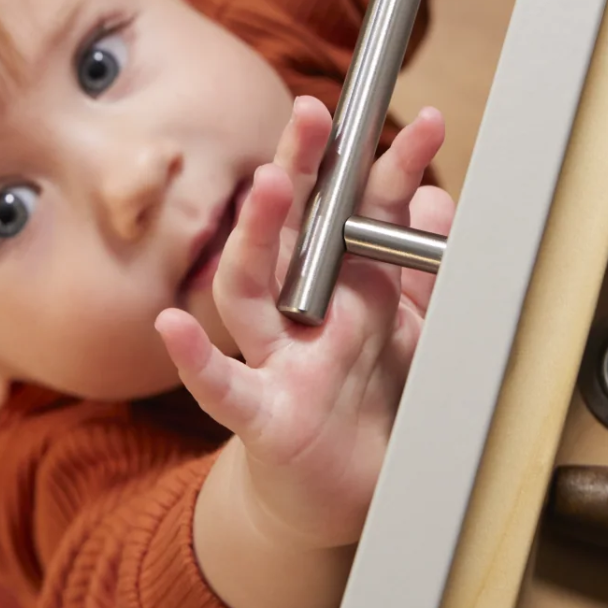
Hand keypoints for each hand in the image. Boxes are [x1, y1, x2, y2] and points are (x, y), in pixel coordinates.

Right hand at [156, 96, 452, 550]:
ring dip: (255, 235)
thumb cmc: (373, 399)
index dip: (391, 167)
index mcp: (345, 281)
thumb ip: (425, 270)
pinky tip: (171, 327)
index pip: (359, 211)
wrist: (342, 492)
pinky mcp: (262, 417)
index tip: (427, 124)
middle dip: (300, 167)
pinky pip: (222, 387)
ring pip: (248, 287)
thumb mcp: (413, 329)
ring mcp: (277, 357)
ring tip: (265, 185)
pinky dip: (196, 360)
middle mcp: (303, 307)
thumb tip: (436, 199)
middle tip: (313, 114)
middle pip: (290, 226)